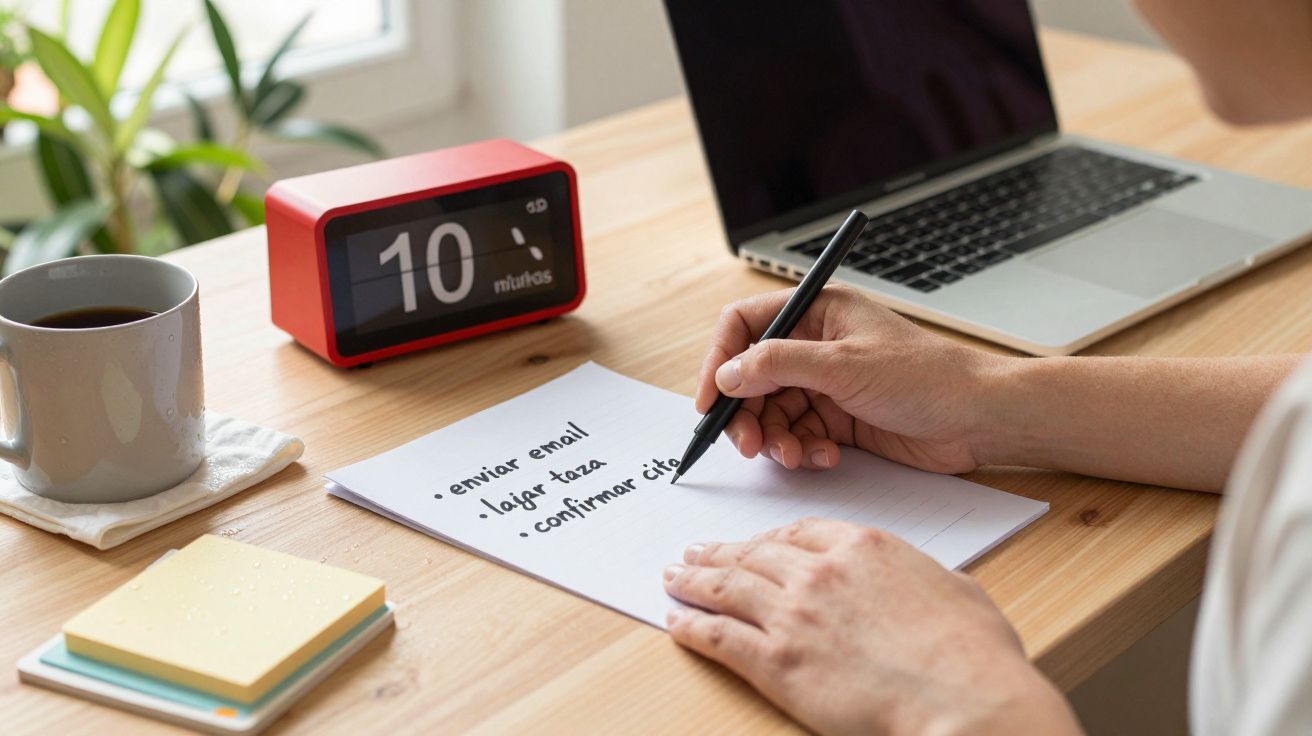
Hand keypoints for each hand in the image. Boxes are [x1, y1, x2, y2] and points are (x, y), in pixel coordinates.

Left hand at [663, 518, 1080, 735]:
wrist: (963, 699)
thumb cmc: (974, 653)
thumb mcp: (957, 589)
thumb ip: (923, 576)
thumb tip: (924, 583)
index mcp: (864, 547)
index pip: (799, 533)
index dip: (767, 539)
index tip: (753, 543)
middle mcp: (820, 572)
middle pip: (755, 555)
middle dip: (720, 553)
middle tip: (696, 552)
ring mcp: (794, 614)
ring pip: (727, 588)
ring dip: (694, 581)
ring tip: (674, 577)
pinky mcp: (776, 662)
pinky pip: (719, 637)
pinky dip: (693, 627)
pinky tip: (678, 622)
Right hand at [695, 285, 1002, 473]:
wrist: (977, 419)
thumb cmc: (926, 377)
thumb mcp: (843, 365)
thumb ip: (777, 366)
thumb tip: (726, 375)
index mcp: (816, 311)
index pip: (744, 326)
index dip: (719, 361)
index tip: (709, 401)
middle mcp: (815, 344)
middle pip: (751, 377)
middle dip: (747, 414)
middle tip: (749, 445)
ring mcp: (826, 383)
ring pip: (772, 412)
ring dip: (776, 439)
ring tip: (796, 456)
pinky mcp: (838, 418)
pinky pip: (798, 435)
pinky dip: (802, 450)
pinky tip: (827, 456)